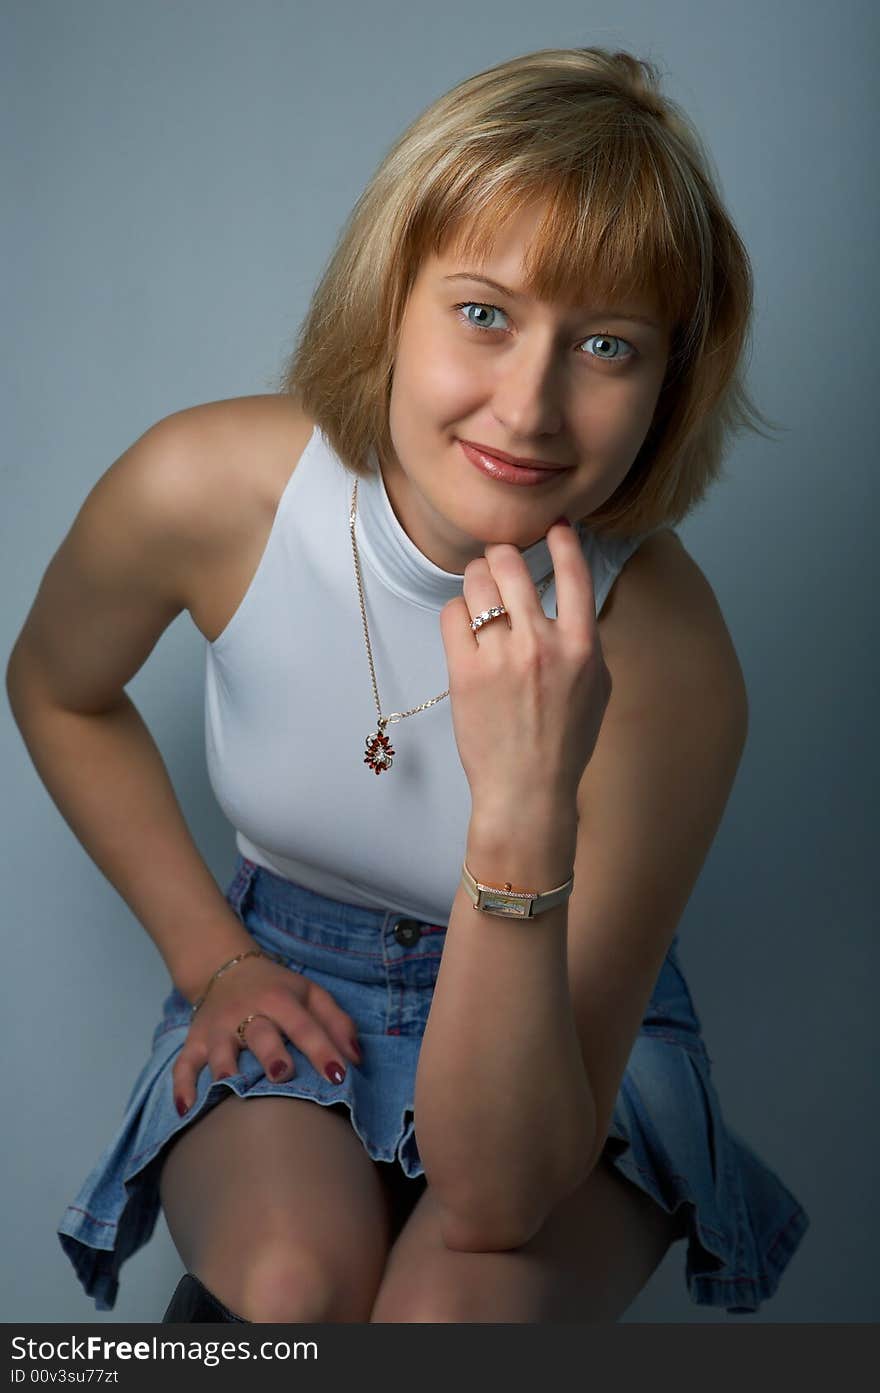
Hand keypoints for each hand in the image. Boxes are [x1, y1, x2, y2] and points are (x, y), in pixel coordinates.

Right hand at [171, 952, 361, 1115]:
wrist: (227, 968)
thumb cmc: (278, 990)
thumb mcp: (311, 994)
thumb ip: (337, 1022)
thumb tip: (356, 1059)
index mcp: (280, 999)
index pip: (304, 1025)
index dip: (323, 1050)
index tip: (340, 1077)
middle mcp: (246, 1012)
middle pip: (259, 1033)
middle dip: (270, 1054)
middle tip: (282, 1075)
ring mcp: (218, 1029)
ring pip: (219, 1050)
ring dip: (225, 1069)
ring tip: (230, 1088)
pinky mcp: (195, 1041)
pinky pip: (183, 1064)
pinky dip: (181, 1086)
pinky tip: (185, 1109)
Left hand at [439, 518, 609, 812]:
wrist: (528, 789)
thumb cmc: (565, 742)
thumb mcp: (597, 687)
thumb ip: (585, 641)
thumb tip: (570, 603)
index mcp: (583, 646)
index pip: (574, 571)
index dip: (562, 539)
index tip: (553, 526)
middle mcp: (542, 644)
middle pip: (511, 565)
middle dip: (501, 556)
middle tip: (497, 563)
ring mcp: (501, 657)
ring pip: (477, 583)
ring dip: (476, 579)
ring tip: (479, 593)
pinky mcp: (465, 672)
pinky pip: (452, 614)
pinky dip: (457, 612)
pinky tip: (465, 627)